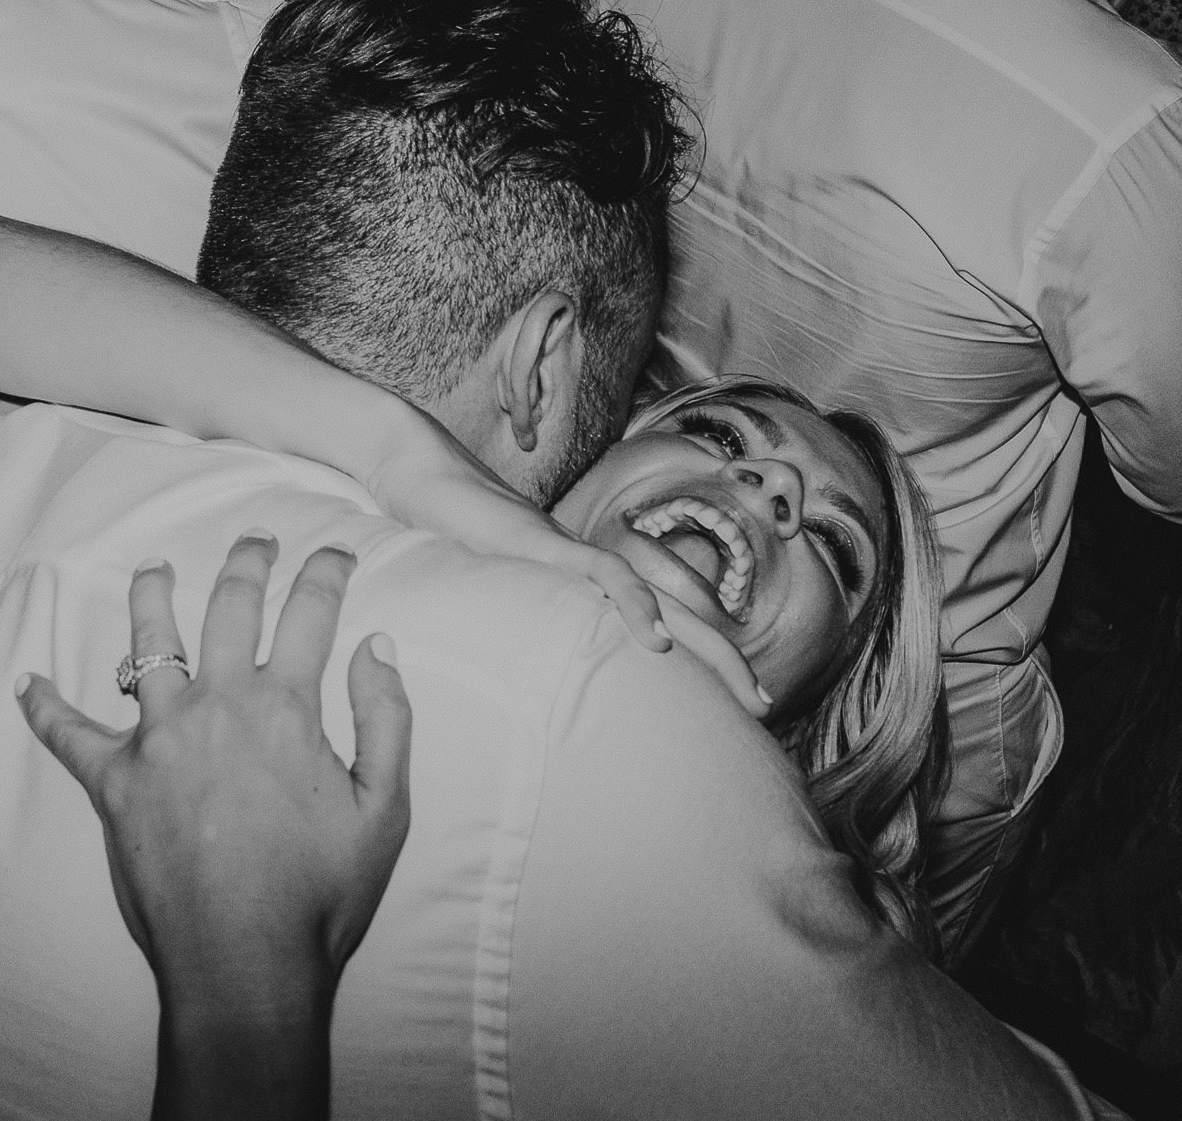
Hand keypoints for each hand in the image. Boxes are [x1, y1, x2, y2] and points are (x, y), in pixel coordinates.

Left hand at [18, 537, 412, 1006]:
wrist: (245, 966)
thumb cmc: (320, 897)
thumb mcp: (384, 810)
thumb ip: (385, 719)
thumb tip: (377, 646)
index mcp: (284, 709)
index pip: (310, 614)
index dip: (327, 573)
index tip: (336, 552)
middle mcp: (216, 707)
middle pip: (228, 606)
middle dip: (247, 561)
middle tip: (256, 540)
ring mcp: (158, 740)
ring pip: (146, 642)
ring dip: (152, 595)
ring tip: (157, 569)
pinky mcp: (112, 783)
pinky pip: (67, 734)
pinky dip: (44, 707)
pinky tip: (26, 683)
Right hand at [354, 420, 770, 714]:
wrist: (418, 474)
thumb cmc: (443, 533)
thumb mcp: (481, 592)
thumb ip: (506, 617)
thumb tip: (512, 667)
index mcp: (578, 582)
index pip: (648, 619)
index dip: (689, 656)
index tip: (722, 702)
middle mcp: (588, 567)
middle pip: (674, 613)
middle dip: (722, 661)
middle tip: (763, 707)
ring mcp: (570, 555)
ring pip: (658, 598)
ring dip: (707, 644)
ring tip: (740, 687)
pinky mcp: (544, 546)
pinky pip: (601, 574)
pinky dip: (635, 606)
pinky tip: (658, 640)